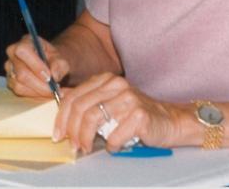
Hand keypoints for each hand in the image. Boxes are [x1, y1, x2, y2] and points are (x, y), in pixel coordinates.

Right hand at [5, 33, 69, 97]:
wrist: (49, 65)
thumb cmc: (53, 60)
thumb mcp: (61, 59)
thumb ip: (59, 65)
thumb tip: (54, 76)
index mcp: (26, 41)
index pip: (23, 51)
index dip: (35, 65)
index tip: (49, 77)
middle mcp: (13, 52)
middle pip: (21, 72)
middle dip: (39, 84)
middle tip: (53, 90)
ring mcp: (9, 67)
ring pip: (19, 84)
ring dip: (37, 91)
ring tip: (51, 91)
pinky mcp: (10, 80)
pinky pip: (19, 91)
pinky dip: (33, 94)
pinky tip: (43, 92)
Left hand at [53, 72, 183, 152]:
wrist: (170, 120)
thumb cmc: (135, 114)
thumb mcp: (109, 101)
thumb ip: (88, 100)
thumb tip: (60, 100)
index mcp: (105, 79)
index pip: (74, 96)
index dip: (62, 117)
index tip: (58, 133)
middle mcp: (116, 84)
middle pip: (81, 107)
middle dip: (72, 130)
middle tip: (73, 145)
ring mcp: (128, 98)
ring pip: (93, 119)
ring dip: (86, 138)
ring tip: (86, 148)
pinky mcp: (139, 115)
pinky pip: (114, 135)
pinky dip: (110, 145)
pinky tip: (113, 147)